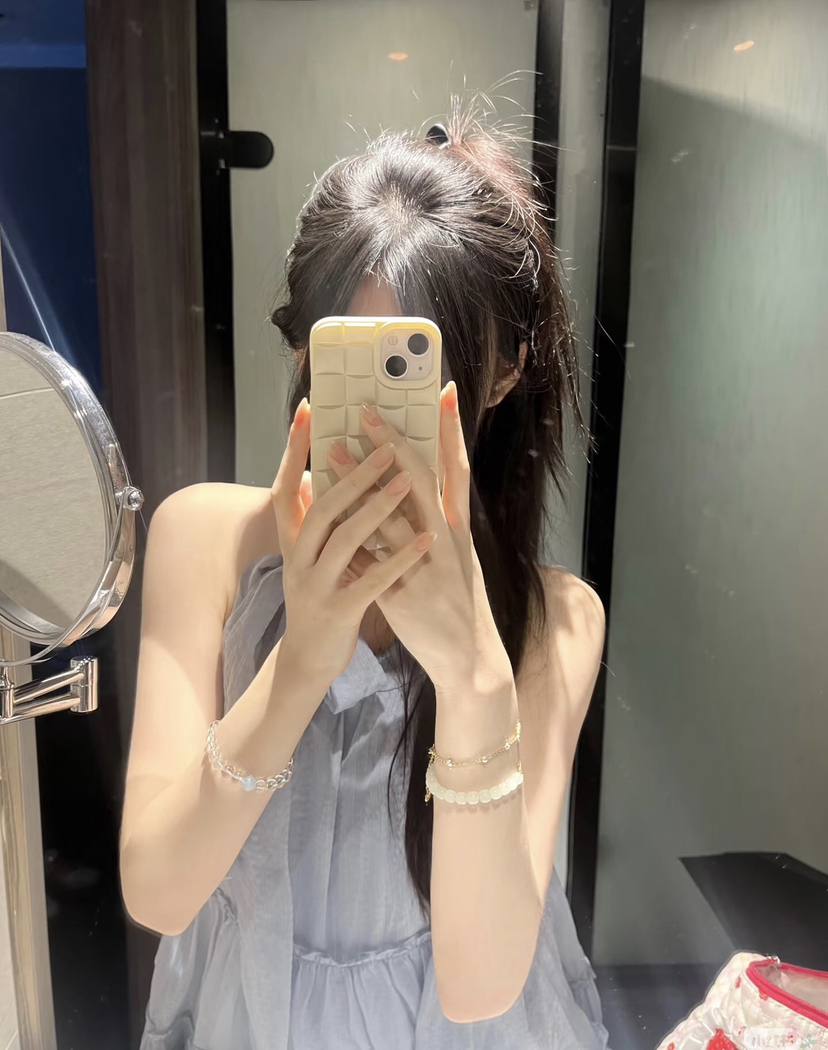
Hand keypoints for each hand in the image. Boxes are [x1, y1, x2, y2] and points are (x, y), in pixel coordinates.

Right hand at [269, 398, 435, 686]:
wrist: (307, 660)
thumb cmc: (318, 597)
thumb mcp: (309, 556)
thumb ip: (314, 518)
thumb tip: (315, 474)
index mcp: (291, 542)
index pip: (286, 485)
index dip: (293, 448)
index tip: (308, 410)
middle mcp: (298, 560)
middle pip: (323, 507)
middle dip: (354, 474)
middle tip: (385, 444)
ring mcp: (316, 588)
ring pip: (344, 541)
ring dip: (376, 508)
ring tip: (405, 481)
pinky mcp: (338, 613)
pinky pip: (371, 582)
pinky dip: (400, 559)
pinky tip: (427, 541)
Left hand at [326, 384, 512, 695]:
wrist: (471, 661)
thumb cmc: (459, 602)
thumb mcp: (459, 557)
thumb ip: (439, 521)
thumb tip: (413, 484)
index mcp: (460, 530)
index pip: (457, 470)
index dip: (451, 430)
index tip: (443, 391)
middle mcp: (446, 542)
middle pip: (419, 483)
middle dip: (392, 444)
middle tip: (366, 412)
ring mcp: (425, 568)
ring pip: (387, 516)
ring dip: (358, 482)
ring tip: (332, 452)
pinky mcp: (403, 597)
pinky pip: (370, 560)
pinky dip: (348, 535)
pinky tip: (325, 515)